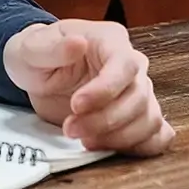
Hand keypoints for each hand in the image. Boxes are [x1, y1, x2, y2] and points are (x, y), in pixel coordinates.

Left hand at [3, 20, 172, 155]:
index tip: (75, 105)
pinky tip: (112, 148)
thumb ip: (52, 47)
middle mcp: (132, 64)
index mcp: (110, 39)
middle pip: (139, 97)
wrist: (37, 71)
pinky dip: (140, 147)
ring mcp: (138, 91)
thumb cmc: (36, 55)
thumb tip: (77, 43)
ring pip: (149, 119)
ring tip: (84, 140)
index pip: (125, 64)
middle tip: (70, 128)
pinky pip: (157, 135)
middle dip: (104, 120)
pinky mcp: (136, 116)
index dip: (105, 90)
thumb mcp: (31, 48)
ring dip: (118, 138)